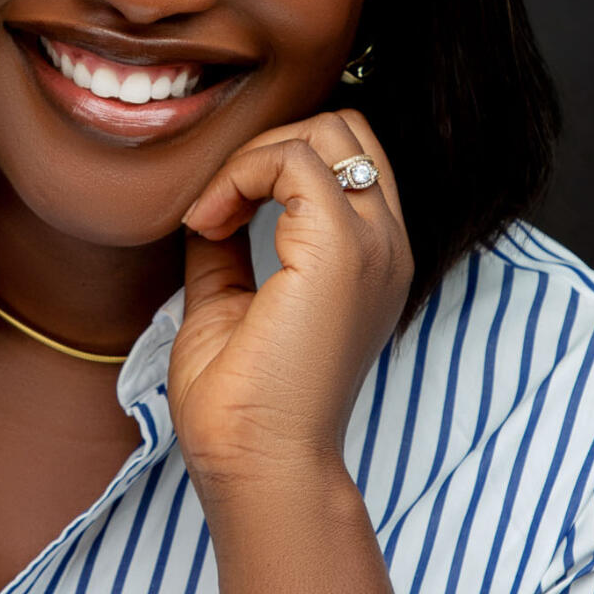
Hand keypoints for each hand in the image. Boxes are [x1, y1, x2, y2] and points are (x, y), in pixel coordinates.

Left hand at [169, 108, 411, 493]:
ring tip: (210, 215)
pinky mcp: (342, 251)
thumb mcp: (230, 304)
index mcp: (372, 260)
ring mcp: (374, 246)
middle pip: (348, 129)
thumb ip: (227, 251)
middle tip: (216, 202)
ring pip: (329, 130)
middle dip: (270, 143)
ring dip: (252, 156)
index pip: (347, 158)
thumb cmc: (242, 407)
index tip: (214, 217)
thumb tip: (207, 206)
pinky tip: (208, 222)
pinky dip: (239, 174)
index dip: (275, 161)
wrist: (256, 464)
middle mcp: (387, 246)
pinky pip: (294, 158)